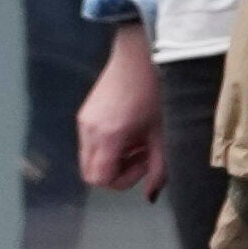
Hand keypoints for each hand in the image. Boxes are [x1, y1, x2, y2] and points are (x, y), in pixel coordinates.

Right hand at [76, 24, 161, 192]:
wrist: (143, 54)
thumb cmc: (159, 91)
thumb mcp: (164, 133)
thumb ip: (159, 168)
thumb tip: (151, 195)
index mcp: (106, 137)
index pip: (99, 179)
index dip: (123, 180)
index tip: (144, 164)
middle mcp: (87, 130)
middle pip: (91, 172)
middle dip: (117, 172)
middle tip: (142, 156)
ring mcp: (83, 120)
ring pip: (90, 158)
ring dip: (114, 158)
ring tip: (140, 141)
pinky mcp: (85, 112)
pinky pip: (91, 142)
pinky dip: (109, 145)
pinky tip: (131, 130)